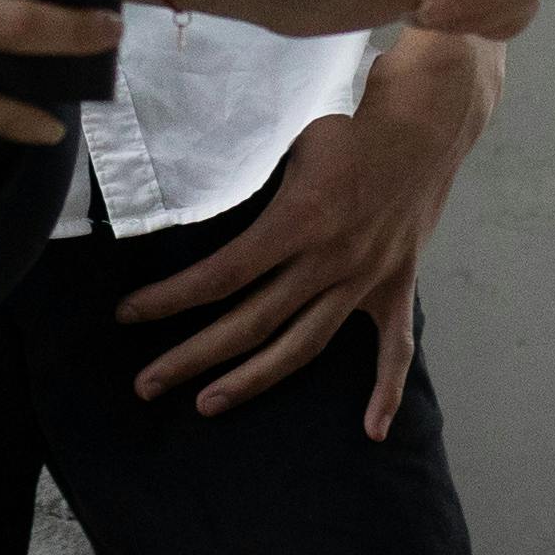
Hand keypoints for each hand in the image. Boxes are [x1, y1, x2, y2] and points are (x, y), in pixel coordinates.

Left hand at [116, 31, 495, 429]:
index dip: (170, 299)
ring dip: (253, 380)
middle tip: (146, 384)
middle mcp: (328, 261)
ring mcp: (365, 280)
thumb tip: (191, 183)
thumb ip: (246, 172)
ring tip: (208, 404)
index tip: (129, 315)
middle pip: (250, 323)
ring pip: (303, 345)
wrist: (425, 123)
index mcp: (297, 222)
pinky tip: (371, 430)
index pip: (221, 275)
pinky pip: (394, 349)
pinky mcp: (395, 286)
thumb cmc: (349, 123)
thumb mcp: (287, 139)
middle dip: (192, 357)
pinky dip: (385, 391)